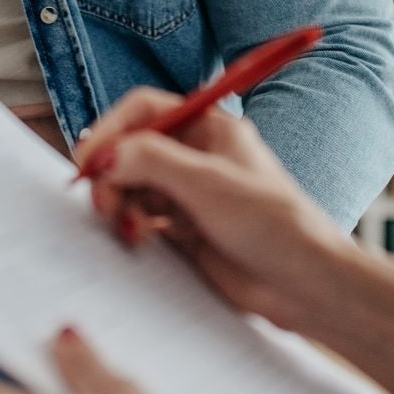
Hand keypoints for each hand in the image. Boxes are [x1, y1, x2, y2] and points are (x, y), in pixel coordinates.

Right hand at [75, 91, 393, 393]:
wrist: (305, 283)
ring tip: (125, 227)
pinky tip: (140, 240)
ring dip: (119, 202)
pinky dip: (133, 227)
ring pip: (132, 186)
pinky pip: (142, 219)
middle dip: (112, 172)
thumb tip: (105, 154)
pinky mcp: (186, 230)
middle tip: (104, 203)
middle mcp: (197, 156)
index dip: (112, 129)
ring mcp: (190, 193)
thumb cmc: (274, 224)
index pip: (145, 110)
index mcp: (209, 128)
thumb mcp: (208, 182)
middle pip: (131, 149)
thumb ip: (151, 160)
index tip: (88, 159)